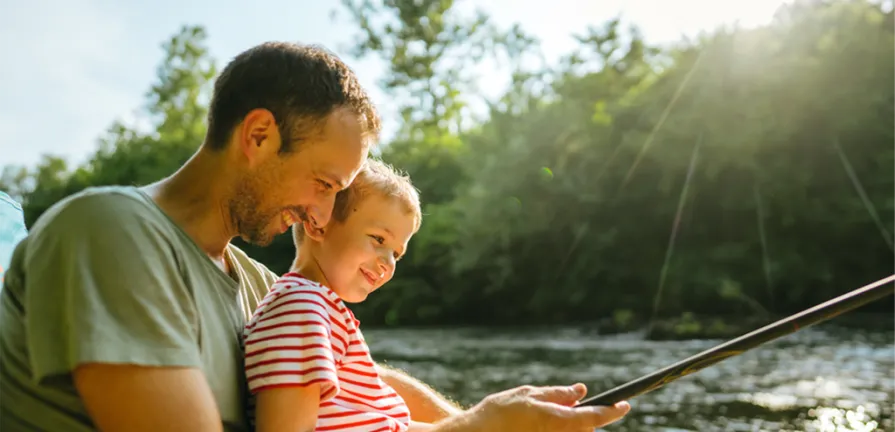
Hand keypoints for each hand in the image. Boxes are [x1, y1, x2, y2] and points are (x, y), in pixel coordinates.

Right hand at [464, 383, 629, 430]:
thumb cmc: (499, 412)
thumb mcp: (529, 395)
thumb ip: (557, 394)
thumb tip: (580, 390)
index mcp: (556, 421)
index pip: (594, 417)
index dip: (613, 411)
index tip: (624, 405)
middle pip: (585, 430)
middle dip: (581, 419)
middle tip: (562, 408)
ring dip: (567, 427)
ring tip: (539, 420)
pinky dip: (556, 430)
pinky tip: (534, 426)